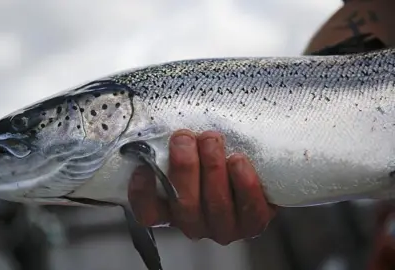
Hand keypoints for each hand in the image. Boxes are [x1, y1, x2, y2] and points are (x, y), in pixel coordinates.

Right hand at [128, 129, 276, 244]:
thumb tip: (166, 128)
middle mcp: (194, 222)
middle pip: (184, 205)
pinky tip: (238, 160)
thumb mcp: (189, 150)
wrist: (256, 170)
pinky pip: (249, 209)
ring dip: (212, 168)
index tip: (144, 165)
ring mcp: (224, 226)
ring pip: (215, 204)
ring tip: (211, 140)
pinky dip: (243, 183)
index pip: (148, 212)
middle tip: (183, 139)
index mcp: (170, 209)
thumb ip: (175, 146)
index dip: (142, 193)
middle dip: (183, 168)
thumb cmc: (214, 155)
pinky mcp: (254, 224)